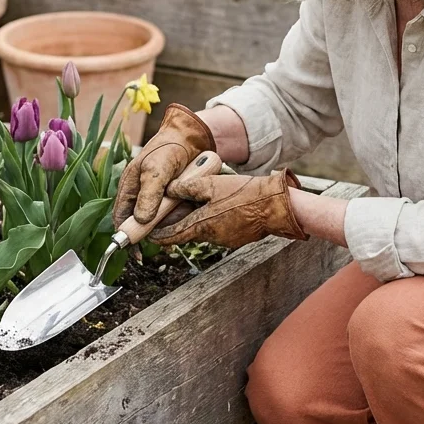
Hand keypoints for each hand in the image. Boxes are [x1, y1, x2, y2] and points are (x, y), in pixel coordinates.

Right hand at [114, 103, 216, 227]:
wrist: (193, 138)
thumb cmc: (169, 149)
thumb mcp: (156, 170)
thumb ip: (149, 195)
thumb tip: (141, 220)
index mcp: (129, 188)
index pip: (121, 218)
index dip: (126, 236)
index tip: (136, 253)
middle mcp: (141, 195)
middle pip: (142, 224)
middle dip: (153, 231)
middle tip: (166, 236)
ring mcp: (157, 198)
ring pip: (160, 221)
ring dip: (170, 222)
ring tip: (182, 216)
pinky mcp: (173, 199)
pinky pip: (174, 214)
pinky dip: (181, 215)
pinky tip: (189, 211)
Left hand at [147, 170, 308, 247]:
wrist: (277, 206)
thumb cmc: (245, 194)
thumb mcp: (211, 184)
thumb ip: (187, 188)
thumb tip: (170, 190)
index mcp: (201, 225)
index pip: (170, 236)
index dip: (156, 235)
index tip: (147, 233)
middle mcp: (210, 237)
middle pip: (186, 232)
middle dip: (177, 223)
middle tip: (171, 211)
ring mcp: (225, 240)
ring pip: (202, 230)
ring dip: (196, 220)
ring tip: (198, 203)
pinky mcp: (236, 238)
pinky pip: (218, 230)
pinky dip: (212, 221)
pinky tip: (218, 207)